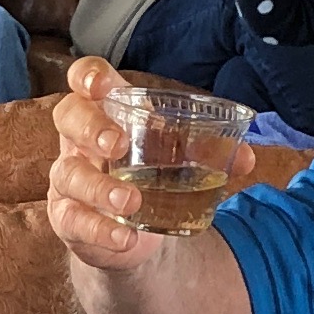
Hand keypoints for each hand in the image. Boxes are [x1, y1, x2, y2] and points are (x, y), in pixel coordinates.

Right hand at [44, 55, 254, 272]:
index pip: (84, 79)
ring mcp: (69, 177)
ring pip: (68, 173)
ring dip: (100, 187)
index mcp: (107, 111)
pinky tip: (124, 237)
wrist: (132, 230)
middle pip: (67, 116)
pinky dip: (100, 229)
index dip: (87, 76)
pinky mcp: (67, 216)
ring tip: (131, 201)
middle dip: (90, 127)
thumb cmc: (150, 175)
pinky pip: (72, 220)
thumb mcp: (178, 157)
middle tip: (118, 146)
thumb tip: (245, 156)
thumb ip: (211, 152)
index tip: (102, 86)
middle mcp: (79, 139)